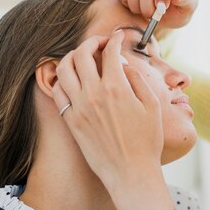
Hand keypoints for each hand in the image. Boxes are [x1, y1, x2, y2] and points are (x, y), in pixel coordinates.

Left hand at [53, 32, 176, 209]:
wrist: (131, 173)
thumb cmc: (147, 142)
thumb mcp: (152, 106)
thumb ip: (137, 79)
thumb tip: (123, 65)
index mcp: (116, 88)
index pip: (110, 52)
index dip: (115, 40)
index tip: (119, 37)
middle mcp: (93, 94)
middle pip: (82, 54)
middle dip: (92, 42)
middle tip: (101, 44)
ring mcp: (78, 107)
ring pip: (64, 69)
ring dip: (73, 57)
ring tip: (83, 57)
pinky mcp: (70, 121)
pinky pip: (57, 92)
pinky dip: (62, 79)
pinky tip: (72, 79)